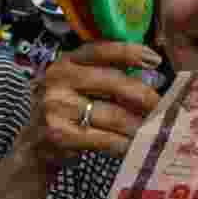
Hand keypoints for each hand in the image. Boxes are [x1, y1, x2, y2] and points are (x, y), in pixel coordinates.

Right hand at [12, 42, 162, 175]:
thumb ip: (104, 78)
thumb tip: (152, 80)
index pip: (101, 50)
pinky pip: (105, 139)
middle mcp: (58, 79)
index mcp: (66, 62)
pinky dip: (125, 145)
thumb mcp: (76, 87)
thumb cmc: (66, 114)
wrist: (33, 148)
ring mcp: (56, 106)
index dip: (131, 52)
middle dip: (145, 97)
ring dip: (140, 125)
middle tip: (164, 108)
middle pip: (115, 83)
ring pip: (114, 115)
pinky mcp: (59, 134)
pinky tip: (136, 148)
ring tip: (156, 131)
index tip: (156, 60)